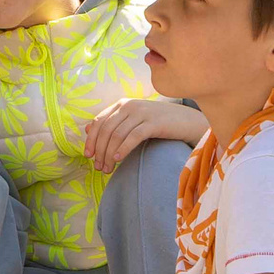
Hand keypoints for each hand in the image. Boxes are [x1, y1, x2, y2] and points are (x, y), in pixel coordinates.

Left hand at [82, 98, 209, 171]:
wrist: (186, 121)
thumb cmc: (157, 123)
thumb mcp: (132, 120)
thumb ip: (111, 123)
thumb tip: (87, 130)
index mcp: (122, 104)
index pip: (99, 121)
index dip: (91, 139)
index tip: (88, 156)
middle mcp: (130, 106)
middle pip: (106, 130)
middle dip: (99, 150)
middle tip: (99, 167)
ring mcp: (142, 113)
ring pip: (117, 135)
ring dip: (109, 154)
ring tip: (107, 169)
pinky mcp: (153, 123)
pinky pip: (133, 137)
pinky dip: (123, 149)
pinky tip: (118, 159)